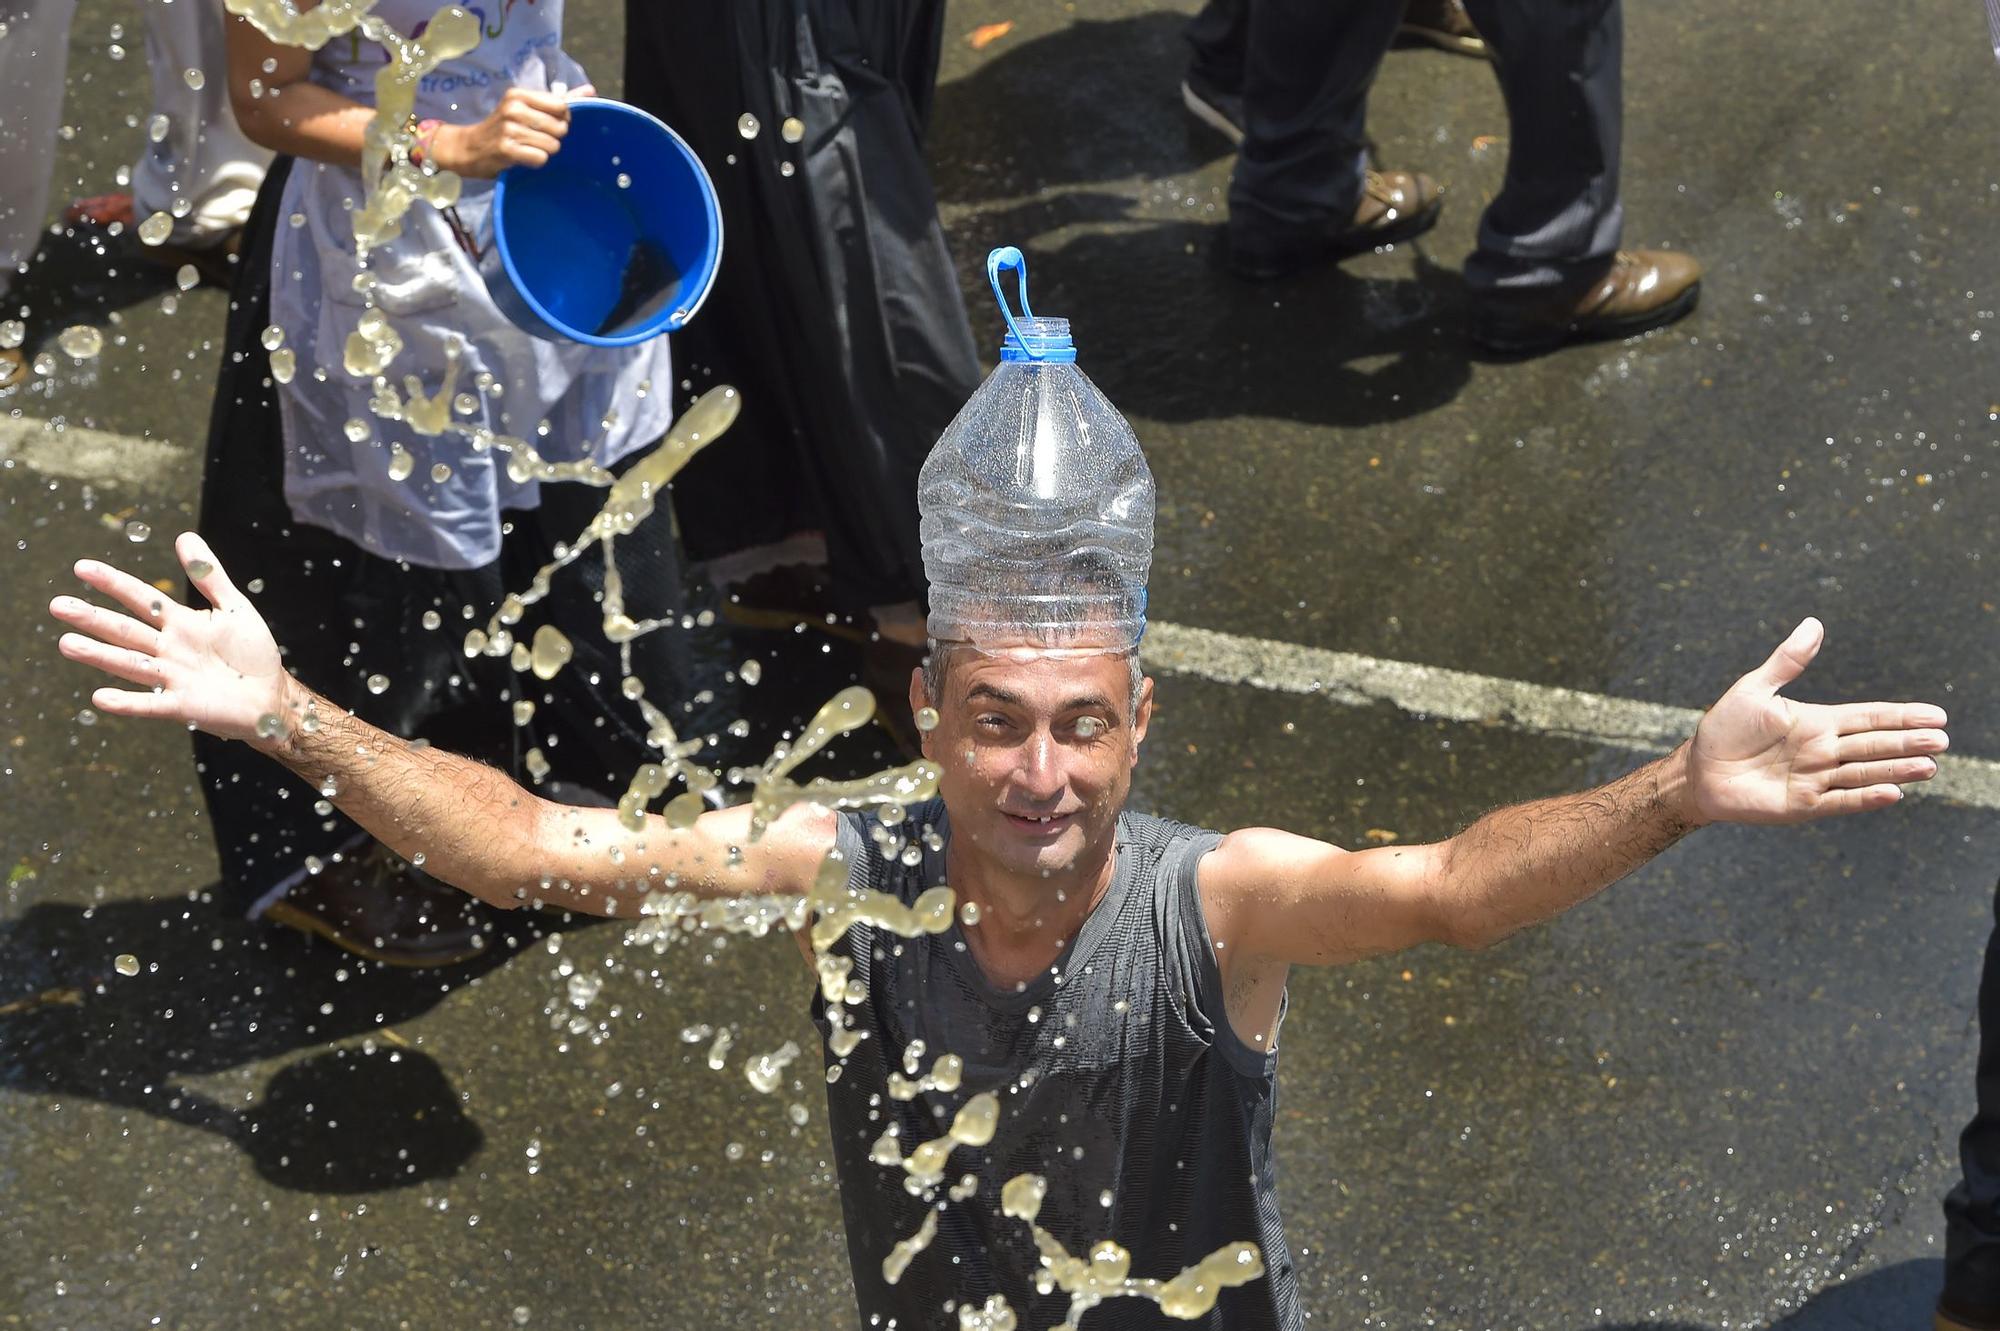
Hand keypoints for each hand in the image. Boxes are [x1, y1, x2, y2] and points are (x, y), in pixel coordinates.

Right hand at [49, 533, 295, 746]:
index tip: (81, 567)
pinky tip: (100, 698)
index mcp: (180, 623)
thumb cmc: (251, 652)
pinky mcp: (183, 706)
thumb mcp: (234, 608)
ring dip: (99, 655)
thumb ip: (209, 575)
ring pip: (130, 664)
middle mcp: (169, 649)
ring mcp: (173, 678)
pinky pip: (151, 704)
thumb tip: (185, 536)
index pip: (141, 599)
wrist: (271, 697)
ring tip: (67, 643)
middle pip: (126, 631)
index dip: (114, 583)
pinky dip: (127, 702)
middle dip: (93, 619)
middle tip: (57, 605)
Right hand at [432, 83, 593, 177]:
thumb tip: (590, 91)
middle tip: (535, 139)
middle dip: (554, 138)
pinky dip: (536, 162)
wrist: (470, 147)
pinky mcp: (506, 150)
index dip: (562, 120)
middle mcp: (513, 109)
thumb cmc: (503, 127)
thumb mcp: (526, 108)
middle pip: (560, 128)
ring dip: (544, 151)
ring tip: (527, 148)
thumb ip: (558, 100)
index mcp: (519, 95)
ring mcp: (509, 129)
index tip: (550, 124)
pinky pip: (540, 158)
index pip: (562, 106)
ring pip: (552, 145)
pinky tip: (523, 158)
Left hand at [1686, 617, 1948, 824]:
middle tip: (1942, 740)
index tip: (1937, 715)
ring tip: (1929, 766)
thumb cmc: (1724, 729)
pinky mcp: (1803, 805)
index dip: (1901, 716)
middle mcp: (1824, 751)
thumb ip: (1787, 662)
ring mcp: (1816, 779)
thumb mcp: (1755, 690)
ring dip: (1896, 770)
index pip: (1869, 718)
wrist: (1697, 770)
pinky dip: (1864, 798)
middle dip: (1907, 743)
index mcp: (1818, 722)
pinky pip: (1840, 801)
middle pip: (1874, 745)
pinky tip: (1892, 793)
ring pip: (1864, 773)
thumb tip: (1814, 624)